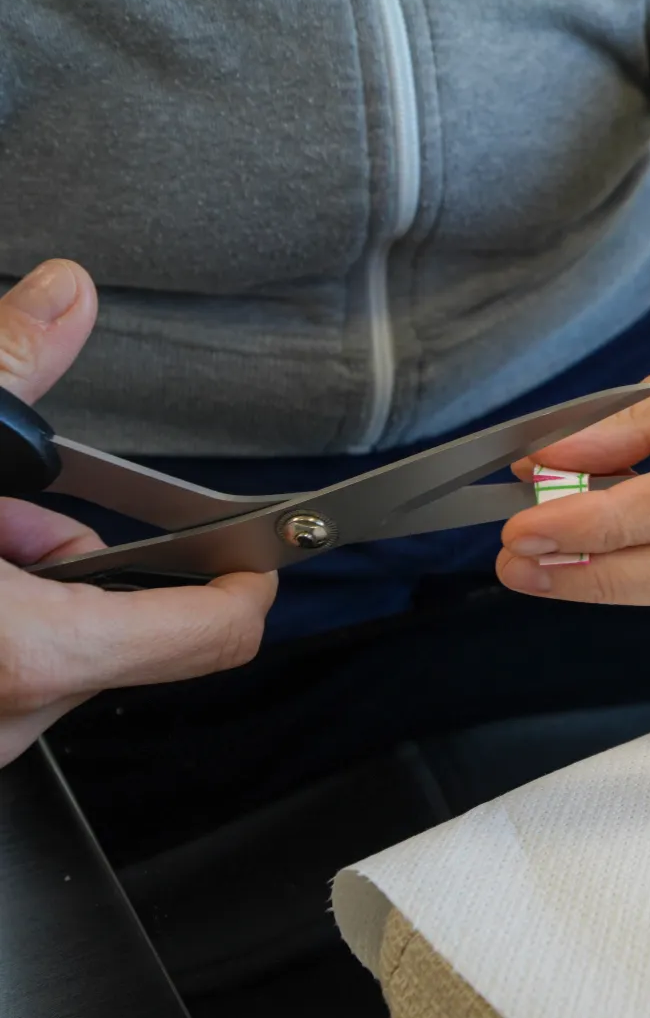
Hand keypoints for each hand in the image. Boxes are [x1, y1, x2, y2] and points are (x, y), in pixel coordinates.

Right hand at [0, 260, 275, 768]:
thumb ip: (4, 373)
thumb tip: (62, 299)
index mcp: (27, 653)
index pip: (210, 637)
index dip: (246, 585)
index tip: (257, 556)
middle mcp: (2, 719)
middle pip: (111, 633)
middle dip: (73, 562)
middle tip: (7, 513)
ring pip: (39, 654)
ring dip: (14, 590)